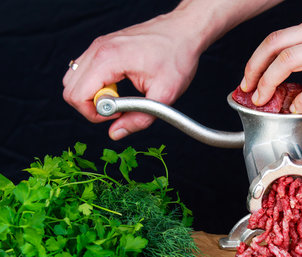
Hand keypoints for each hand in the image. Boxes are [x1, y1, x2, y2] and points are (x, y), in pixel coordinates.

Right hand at [63, 12, 202, 139]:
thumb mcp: (164, 95)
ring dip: (93, 96)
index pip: (77, 96)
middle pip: (70, 89)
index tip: (119, 114)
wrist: (184, 31)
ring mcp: (98, 46)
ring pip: (74, 80)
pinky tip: (119, 86)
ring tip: (121, 97)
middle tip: (120, 108)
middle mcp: (97, 49)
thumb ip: (139, 118)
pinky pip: (85, 71)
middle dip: (91, 107)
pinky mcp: (103, 47)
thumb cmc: (177, 56)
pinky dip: (96, 84)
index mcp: (108, 59)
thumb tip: (116, 133)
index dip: (95, 114)